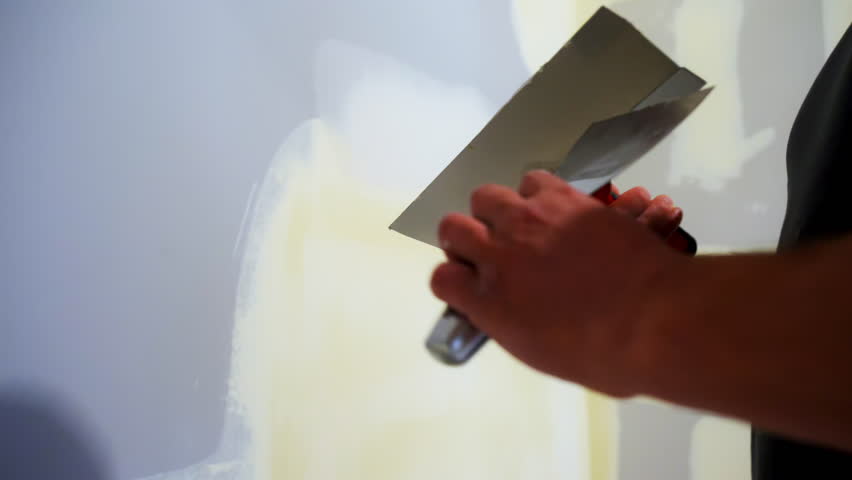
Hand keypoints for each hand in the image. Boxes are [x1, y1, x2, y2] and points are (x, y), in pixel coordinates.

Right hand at [430, 170, 687, 396]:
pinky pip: (533, 180)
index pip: (443, 279)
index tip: (469, 284)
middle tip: (492, 248)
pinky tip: (555, 209)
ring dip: (498, 210)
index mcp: (489, 302)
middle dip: (466, 236)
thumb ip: (509, 322)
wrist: (652, 318)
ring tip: (522, 224)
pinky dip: (537, 193)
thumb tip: (505, 307)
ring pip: (487, 196)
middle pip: (453, 227)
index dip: (453, 280)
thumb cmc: (601, 354)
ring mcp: (528, 221)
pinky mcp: (563, 199)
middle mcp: (498, 255)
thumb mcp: (539, 352)